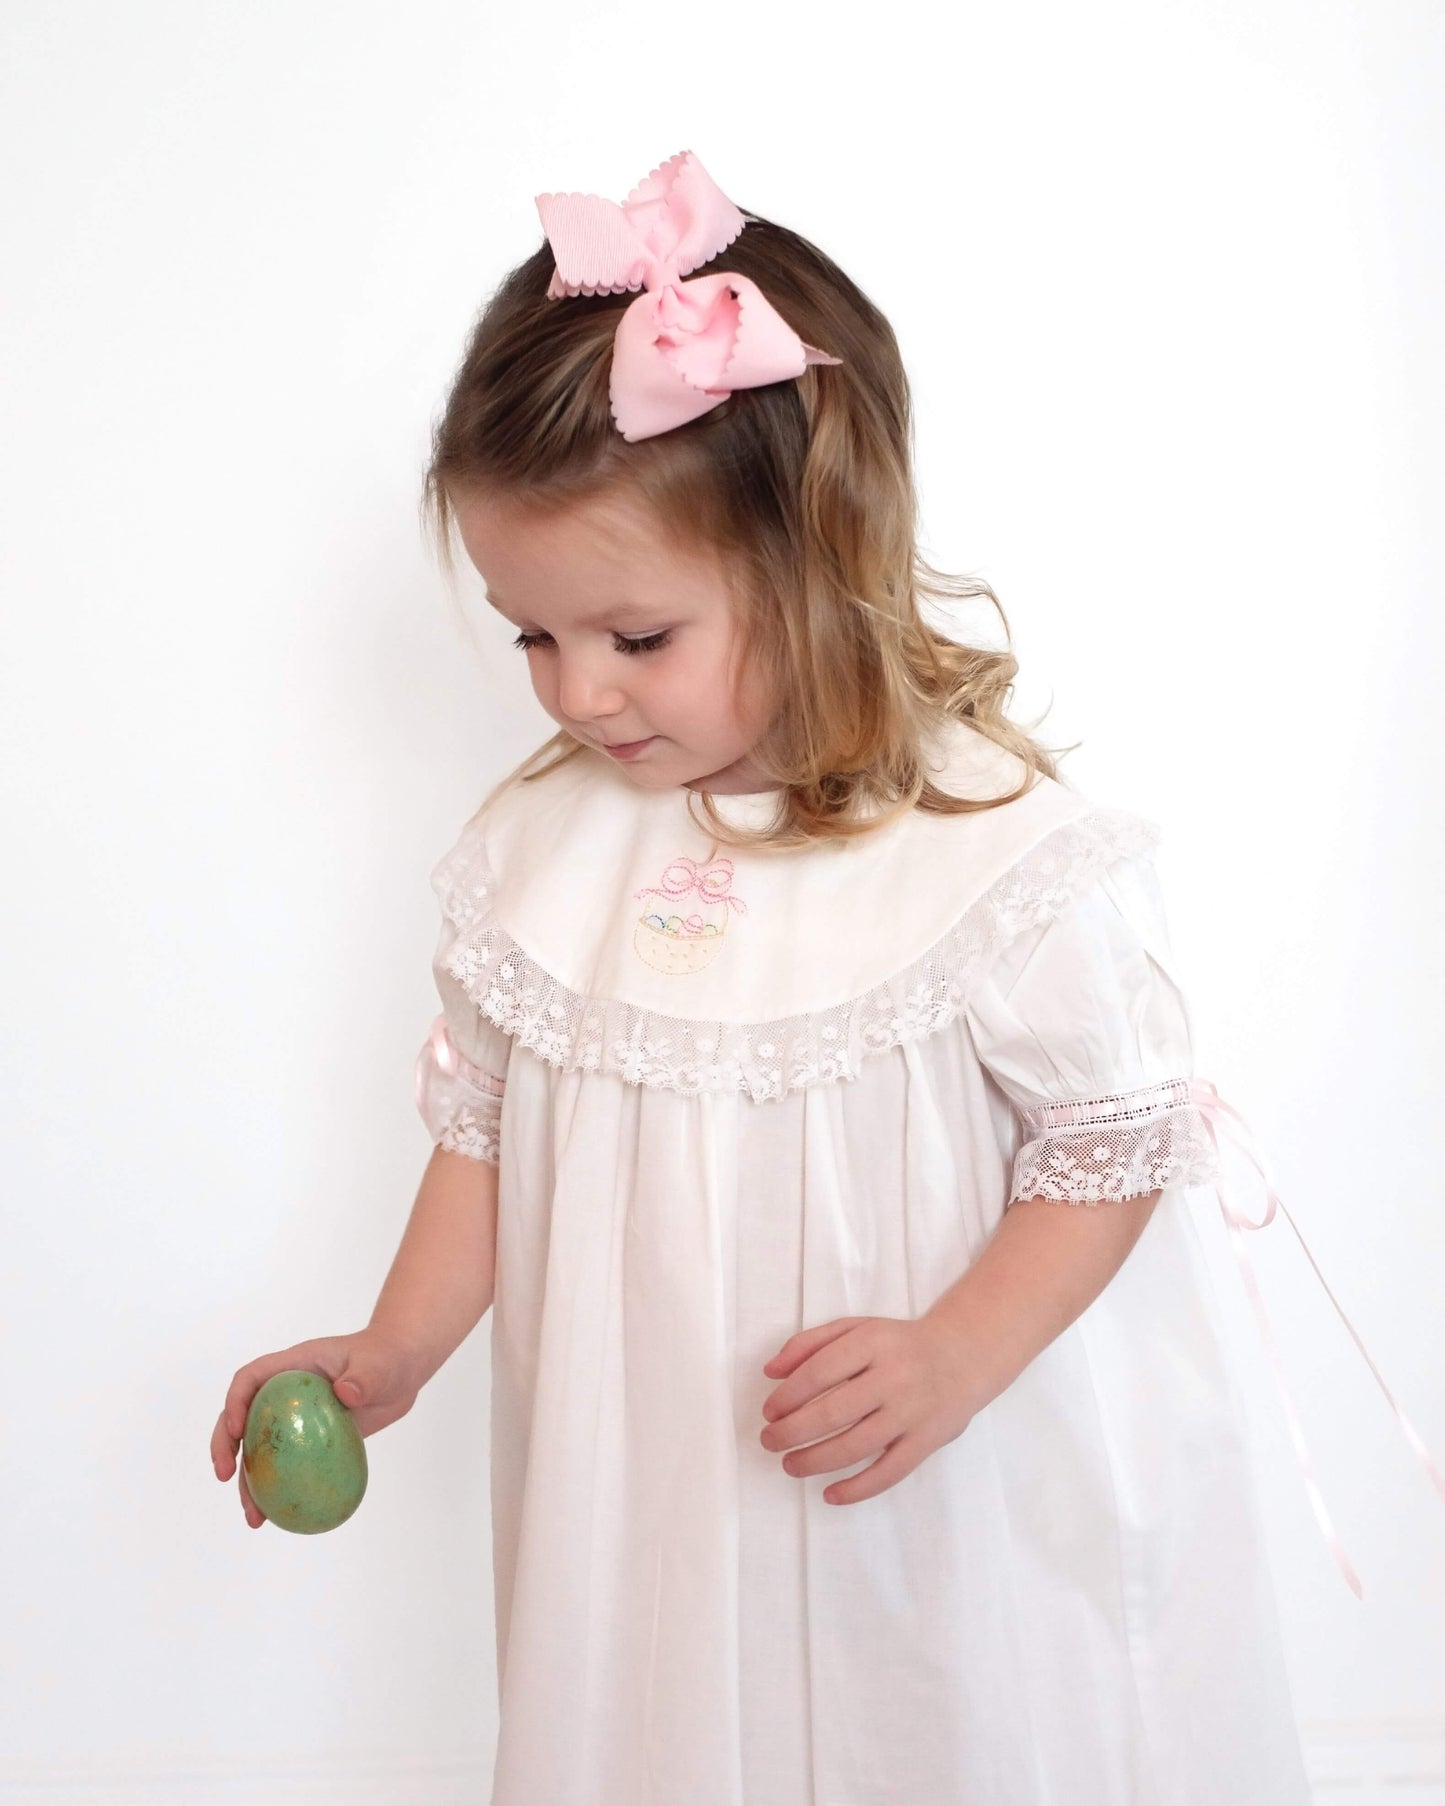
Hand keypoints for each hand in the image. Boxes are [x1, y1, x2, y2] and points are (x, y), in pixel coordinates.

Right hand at [209, 1328, 424, 1527]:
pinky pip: (287, 1467)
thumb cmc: (386, 1358)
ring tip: (253, 1518)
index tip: (237, 1429)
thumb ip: (364, 1378)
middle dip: (225, 1446)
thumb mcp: (378, 1365)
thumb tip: (346, 1394)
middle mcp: (285, 1393)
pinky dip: (280, 1492)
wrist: (401, 1371)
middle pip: (242, 1418)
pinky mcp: (309, 1442)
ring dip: (249, 1484)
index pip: (250, 1378)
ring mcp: (295, 1419)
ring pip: (260, 1451)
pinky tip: (280, 1519)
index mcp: (293, 1367)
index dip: (236, 1401)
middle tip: (224, 1476)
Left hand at [759, 1314, 987, 1505]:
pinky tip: (830, 1494)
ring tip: (790, 1465)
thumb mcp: (856, 1328)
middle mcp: (894, 1376)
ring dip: (815, 1461)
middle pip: (833, 1411)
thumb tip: (770, 1372)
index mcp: (873, 1342)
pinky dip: (857, 1488)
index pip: (820, 1371)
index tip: (769, 1411)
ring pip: (856, 1445)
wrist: (964, 1356)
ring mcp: (912, 1411)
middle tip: (770, 1442)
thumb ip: (810, 1343)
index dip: (788, 1396)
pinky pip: (889, 1472)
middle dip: (792, 1432)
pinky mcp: (927, 1441)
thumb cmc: (898, 1344)